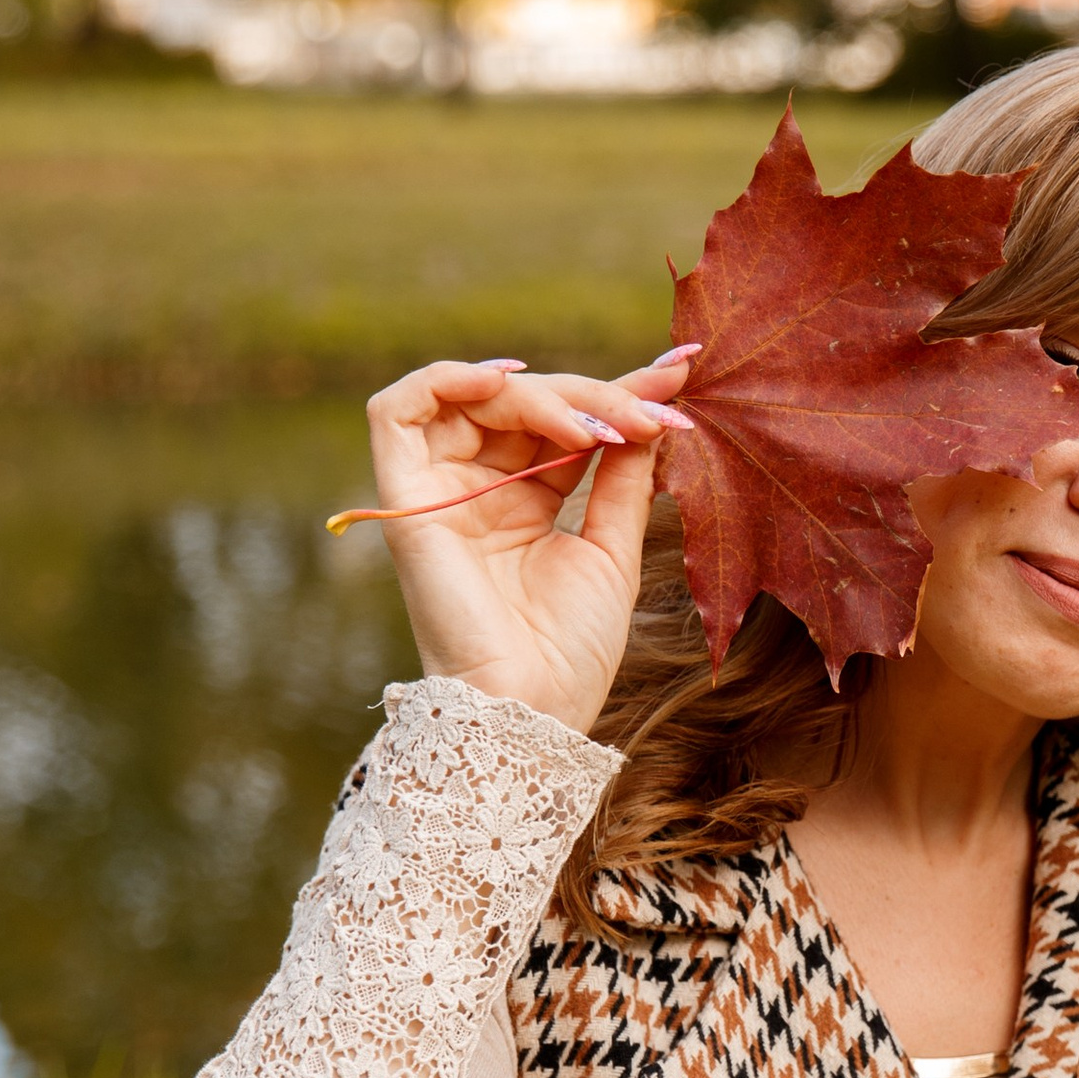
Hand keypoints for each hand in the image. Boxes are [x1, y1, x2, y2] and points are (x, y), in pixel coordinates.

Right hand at [357, 345, 698, 733]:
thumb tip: (654, 408)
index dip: (620, 391)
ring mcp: (439, 493)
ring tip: (593, 427)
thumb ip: (624, 477)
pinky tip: (508, 381)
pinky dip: (448, 379)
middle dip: (593, 395)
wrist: (531, 707)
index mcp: (525, 503)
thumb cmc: (571, 651)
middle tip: (650, 414)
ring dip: (540, 394)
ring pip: (473, 397)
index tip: (681, 370)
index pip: (567, 423)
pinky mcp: (404, 501)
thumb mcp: (613, 550)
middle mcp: (478, 491)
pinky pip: (397, 411)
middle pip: (525, 403)